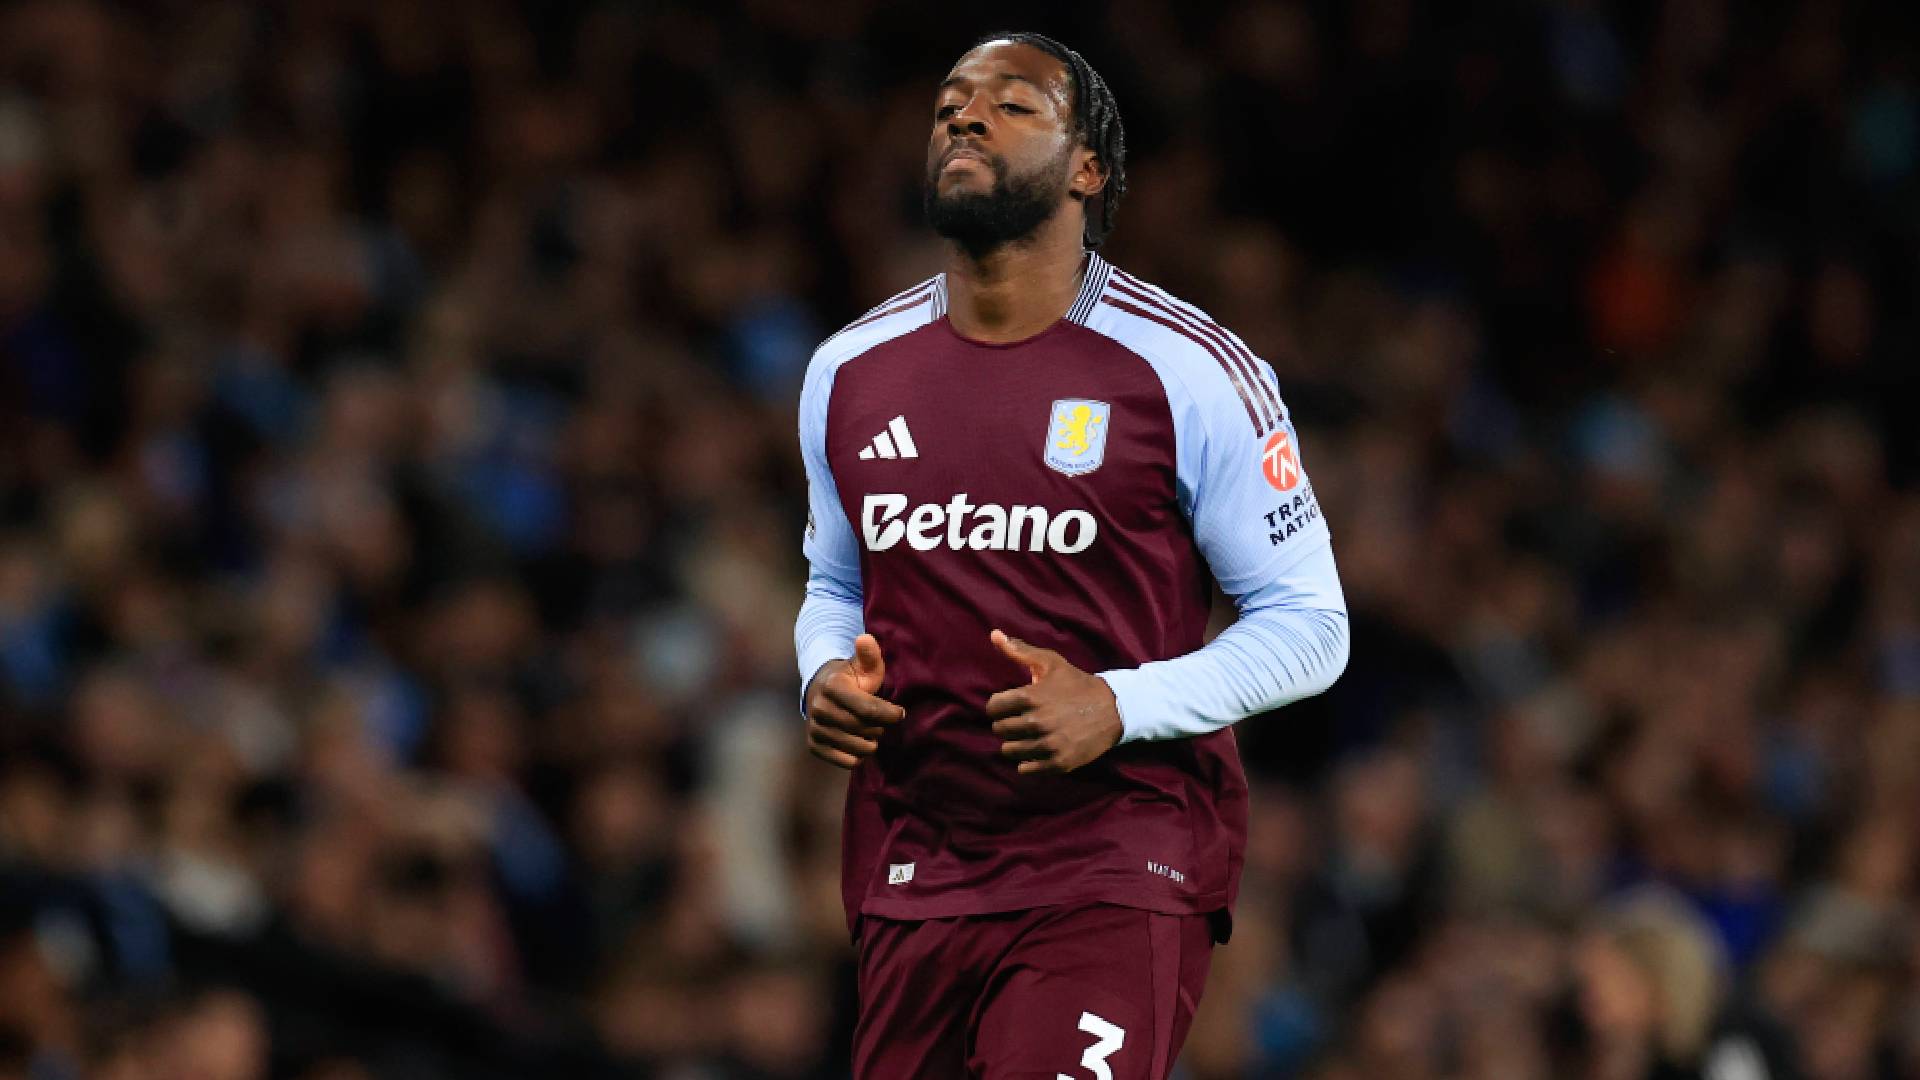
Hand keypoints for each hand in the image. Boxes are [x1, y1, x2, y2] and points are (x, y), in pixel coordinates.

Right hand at [804, 634, 904, 768]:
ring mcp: (815, 728)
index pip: (869, 709)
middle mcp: (819, 708)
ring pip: (859, 748)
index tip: (901, 713)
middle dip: (881, 726)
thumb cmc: (851, 679)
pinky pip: (847, 761)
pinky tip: (859, 741)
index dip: (890, 714)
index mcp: (832, 687)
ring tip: (871, 730)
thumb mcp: (863, 665)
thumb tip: (865, 638)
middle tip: (882, 720)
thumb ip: (869, 654)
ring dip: (872, 741)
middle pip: (865, 729)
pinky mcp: (814, 746)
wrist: (821, 690)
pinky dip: (859, 756)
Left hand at [985, 630, 1123, 774]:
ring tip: (1027, 735)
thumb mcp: (1051, 662)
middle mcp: (1036, 722)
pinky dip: (1027, 762)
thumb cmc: (1077, 684)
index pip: (992, 708)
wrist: (1113, 709)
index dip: (999, 705)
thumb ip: (1019, 650)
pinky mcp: (1058, 763)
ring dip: (1015, 743)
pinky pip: (1026, 769)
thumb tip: (994, 634)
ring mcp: (1048, 745)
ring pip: (1009, 751)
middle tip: (1020, 720)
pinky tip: (1036, 751)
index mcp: (1030, 697)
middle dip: (1006, 723)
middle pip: (999, 729)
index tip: (1009, 705)